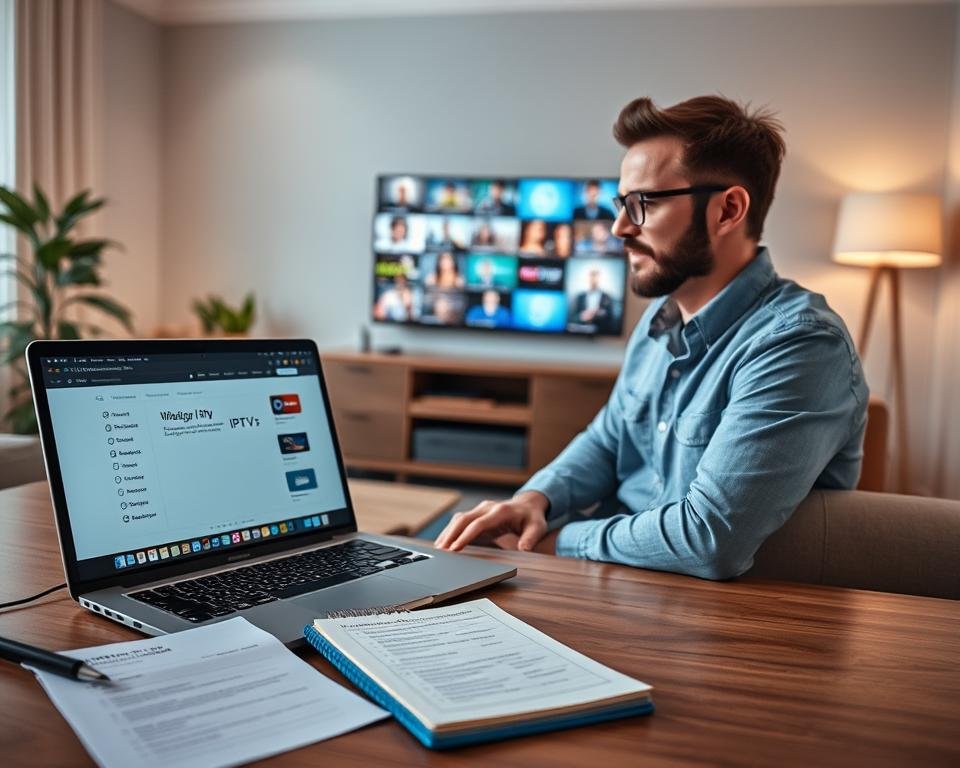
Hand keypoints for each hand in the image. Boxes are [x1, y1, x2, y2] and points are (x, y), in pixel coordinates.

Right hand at [434, 491, 549, 551]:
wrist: (528, 506)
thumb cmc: (532, 519)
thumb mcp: (537, 527)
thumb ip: (531, 538)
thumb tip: (523, 549)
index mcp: (501, 512)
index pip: (479, 523)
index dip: (466, 535)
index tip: (455, 548)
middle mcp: (487, 508)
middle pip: (464, 519)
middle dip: (450, 534)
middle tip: (440, 551)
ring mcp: (480, 510)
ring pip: (459, 519)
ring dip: (448, 533)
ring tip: (438, 550)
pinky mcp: (477, 515)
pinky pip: (460, 521)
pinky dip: (451, 531)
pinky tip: (444, 543)